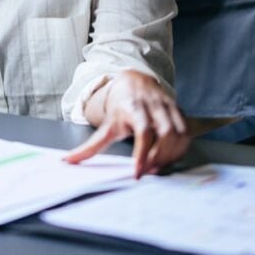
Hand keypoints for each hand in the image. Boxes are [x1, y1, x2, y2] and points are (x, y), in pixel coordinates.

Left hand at [63, 70, 188, 177]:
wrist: (135, 82)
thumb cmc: (120, 107)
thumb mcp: (105, 125)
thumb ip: (90, 147)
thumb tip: (67, 161)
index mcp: (133, 108)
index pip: (143, 131)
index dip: (143, 153)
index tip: (138, 173)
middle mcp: (153, 105)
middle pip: (165, 132)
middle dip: (159, 155)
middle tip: (150, 171)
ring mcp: (168, 107)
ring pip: (179, 132)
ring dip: (172, 154)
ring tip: (159, 167)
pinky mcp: (179, 111)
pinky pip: (186, 132)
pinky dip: (181, 148)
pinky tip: (170, 158)